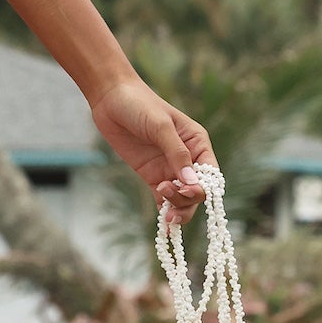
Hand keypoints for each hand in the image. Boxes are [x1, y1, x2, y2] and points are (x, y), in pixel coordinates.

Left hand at [87, 75, 216, 217]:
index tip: (186, 191)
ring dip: (177, 209)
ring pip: (182, 198)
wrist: (111, 98)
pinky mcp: (151, 176)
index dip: (203, 188)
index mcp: (198, 143)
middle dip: (187, 201)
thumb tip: (192, 183)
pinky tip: (163, 224)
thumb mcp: (161, 127)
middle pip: (197, 191)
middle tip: (168, 201)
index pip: (210, 175)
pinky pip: (162, 199)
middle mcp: (187, 159)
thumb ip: (177, 154)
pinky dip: (164, 211)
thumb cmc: (140, 104)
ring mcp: (169, 169)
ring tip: (165, 215)